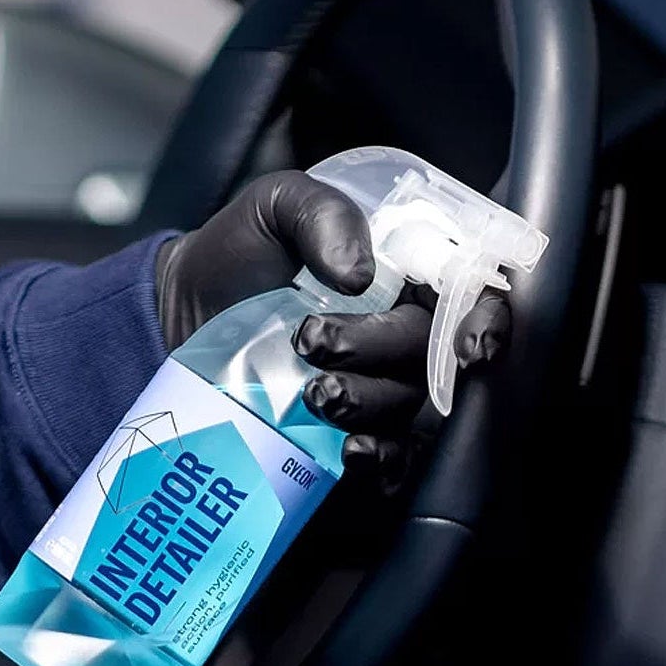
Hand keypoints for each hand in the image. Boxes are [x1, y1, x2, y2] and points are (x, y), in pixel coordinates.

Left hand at [155, 170, 509, 482]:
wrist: (180, 314)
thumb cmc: (238, 253)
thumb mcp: (273, 205)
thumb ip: (321, 212)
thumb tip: (359, 272)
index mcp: (406, 275)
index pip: (474, 296)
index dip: (485, 321)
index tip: (466, 346)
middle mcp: (405, 335)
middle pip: (436, 356)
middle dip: (380, 350)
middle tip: (314, 340)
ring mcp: (383, 387)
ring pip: (409, 408)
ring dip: (367, 402)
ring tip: (310, 389)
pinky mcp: (355, 433)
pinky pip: (392, 458)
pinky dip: (380, 459)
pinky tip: (350, 451)